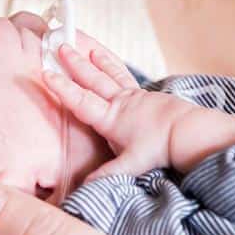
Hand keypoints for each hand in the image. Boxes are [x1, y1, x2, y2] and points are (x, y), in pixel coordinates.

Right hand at [44, 42, 234, 177]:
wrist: (188, 131)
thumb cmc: (159, 147)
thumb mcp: (131, 164)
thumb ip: (106, 174)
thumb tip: (84, 188)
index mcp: (111, 118)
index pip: (81, 101)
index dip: (62, 88)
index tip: (46, 73)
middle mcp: (120, 103)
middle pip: (94, 80)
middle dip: (75, 64)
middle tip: (61, 46)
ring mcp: (135, 96)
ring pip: (111, 74)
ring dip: (97, 61)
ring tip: (88, 47)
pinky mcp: (147, 96)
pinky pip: (126, 77)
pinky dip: (115, 68)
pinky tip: (113, 66)